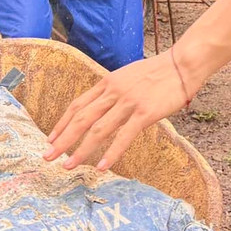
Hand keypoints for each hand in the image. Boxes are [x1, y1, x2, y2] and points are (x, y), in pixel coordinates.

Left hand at [44, 53, 192, 170]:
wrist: (182, 64)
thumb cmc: (158, 72)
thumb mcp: (128, 77)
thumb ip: (114, 92)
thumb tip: (103, 108)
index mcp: (107, 83)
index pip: (78, 105)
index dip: (62, 123)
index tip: (51, 139)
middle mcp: (113, 92)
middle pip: (81, 118)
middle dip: (62, 139)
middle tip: (47, 156)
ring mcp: (128, 102)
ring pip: (98, 129)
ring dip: (81, 149)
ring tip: (68, 165)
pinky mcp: (145, 113)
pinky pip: (124, 136)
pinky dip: (112, 152)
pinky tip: (102, 166)